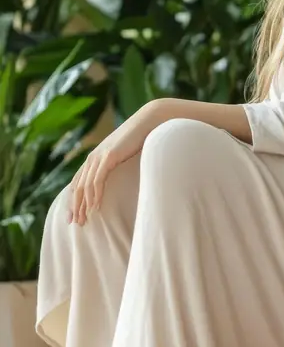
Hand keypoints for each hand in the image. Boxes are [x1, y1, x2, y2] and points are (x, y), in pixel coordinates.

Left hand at [68, 101, 161, 225]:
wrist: (148, 123)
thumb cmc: (138, 140)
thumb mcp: (122, 156)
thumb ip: (114, 166)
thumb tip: (115, 180)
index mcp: (94, 158)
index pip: (78, 182)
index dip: (73, 200)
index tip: (72, 217)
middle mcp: (92, 157)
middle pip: (77, 186)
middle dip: (75, 206)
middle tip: (75, 223)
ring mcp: (99, 156)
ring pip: (85, 185)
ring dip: (83, 204)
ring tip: (85, 219)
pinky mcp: (108, 157)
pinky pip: (97, 180)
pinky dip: (95, 195)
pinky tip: (95, 206)